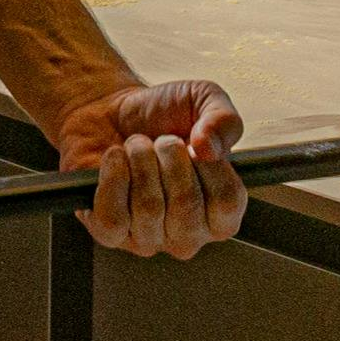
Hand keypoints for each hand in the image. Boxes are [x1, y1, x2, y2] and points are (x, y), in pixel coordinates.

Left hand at [59, 79, 245, 259]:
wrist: (112, 113)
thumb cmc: (163, 115)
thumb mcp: (204, 101)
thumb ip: (223, 119)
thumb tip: (209, 148)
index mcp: (222, 212)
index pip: (228, 201)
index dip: (209, 165)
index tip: (194, 143)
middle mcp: (189, 234)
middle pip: (186, 205)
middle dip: (169, 156)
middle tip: (161, 140)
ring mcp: (150, 239)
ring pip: (149, 208)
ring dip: (139, 160)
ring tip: (137, 146)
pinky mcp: (111, 235)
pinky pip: (114, 218)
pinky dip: (112, 176)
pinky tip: (115, 158)